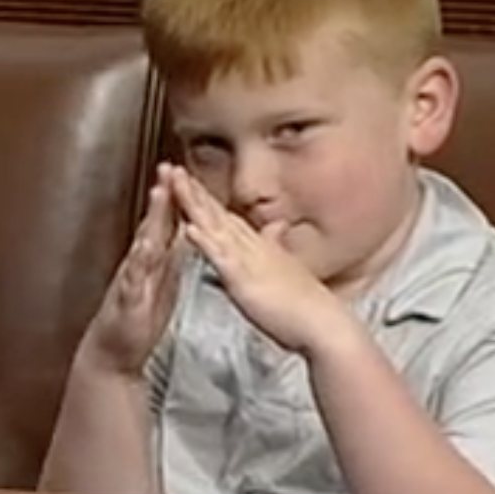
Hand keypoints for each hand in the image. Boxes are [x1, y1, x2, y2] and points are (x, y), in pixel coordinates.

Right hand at [81, 165, 187, 374]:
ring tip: (159, 195)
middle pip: (153, 225)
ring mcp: (131, 280)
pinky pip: (134, 277)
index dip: (175, 198)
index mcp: (153, 261)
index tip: (183, 171)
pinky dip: (140, 261)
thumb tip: (186, 231)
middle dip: (161, 197)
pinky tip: (145, 246)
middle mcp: (139, 265)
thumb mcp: (163, 283)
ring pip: (143, 243)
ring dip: (151, 219)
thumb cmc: (138, 319)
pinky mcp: (127, 299)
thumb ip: (172, 256)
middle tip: (168, 168)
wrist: (113, 353)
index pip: (165, 224)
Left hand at [167, 170, 348, 354]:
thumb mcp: (287, 267)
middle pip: (216, 213)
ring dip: (193, 203)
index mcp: (258, 247)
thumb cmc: (305, 305)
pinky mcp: (246, 280)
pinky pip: (223, 258)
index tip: (187, 181)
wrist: (324, 325)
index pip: (225, 217)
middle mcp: (252, 247)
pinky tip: (190, 228)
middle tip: (170, 168)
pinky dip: (206, 242)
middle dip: (193, 190)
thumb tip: (276, 227)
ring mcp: (248, 260)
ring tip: (174, 181)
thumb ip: (277, 245)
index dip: (205, 198)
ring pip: (215, 226)